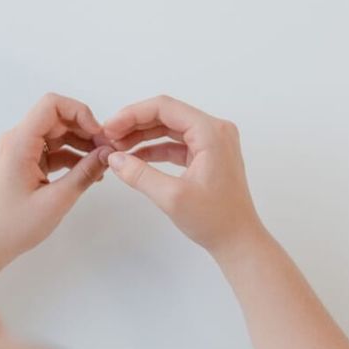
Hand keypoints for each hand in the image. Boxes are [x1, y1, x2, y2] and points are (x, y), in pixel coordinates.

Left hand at [0, 93, 113, 258]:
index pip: (52, 105)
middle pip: (57, 118)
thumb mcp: (56, 200)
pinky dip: (72, 156)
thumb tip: (108, 154)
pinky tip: (89, 172)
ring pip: (57, 134)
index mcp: (19, 142)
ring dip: (81, 144)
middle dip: (85, 129)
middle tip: (107, 151)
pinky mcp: (24, 162)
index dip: (80, 112)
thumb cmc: (13, 225)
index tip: (99, 135)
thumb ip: (85, 173)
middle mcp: (17, 140)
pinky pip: (52, 150)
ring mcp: (20, 151)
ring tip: (102, 163)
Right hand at [103, 95, 264, 255]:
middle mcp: (215, 130)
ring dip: (143, 136)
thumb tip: (114, 158)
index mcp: (211, 132)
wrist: (239, 241)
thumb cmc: (215, 220)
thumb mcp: (172, 197)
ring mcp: (213, 142)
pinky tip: (134, 158)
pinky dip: (155, 149)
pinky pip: (176, 143)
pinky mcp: (208, 156)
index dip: (132, 114)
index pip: (164, 107)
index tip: (109, 128)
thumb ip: (140, 174)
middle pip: (166, 114)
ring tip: (117, 148)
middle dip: (135, 124)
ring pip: (170, 128)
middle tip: (109, 138)